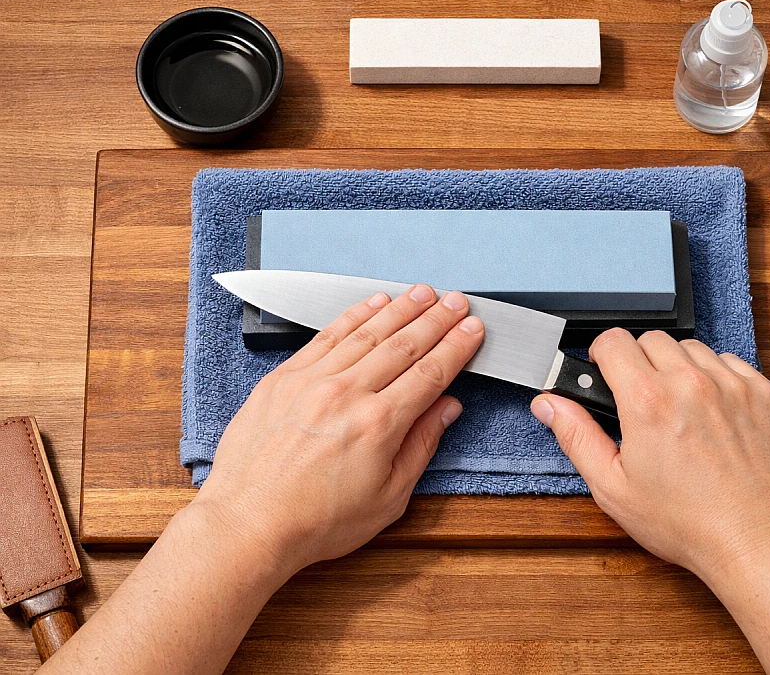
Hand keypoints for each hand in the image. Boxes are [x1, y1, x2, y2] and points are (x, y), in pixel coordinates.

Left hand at [193, 284, 483, 572]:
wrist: (248, 524)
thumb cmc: (315, 521)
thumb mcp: (388, 498)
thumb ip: (421, 446)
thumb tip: (446, 409)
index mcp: (378, 424)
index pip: (430, 374)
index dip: (456, 348)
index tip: (472, 330)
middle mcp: (347, 394)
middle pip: (404, 345)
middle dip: (436, 320)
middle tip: (457, 302)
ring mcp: (312, 381)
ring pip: (367, 333)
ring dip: (400, 309)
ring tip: (423, 293)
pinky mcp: (284, 377)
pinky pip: (326, 335)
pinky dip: (354, 315)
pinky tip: (373, 304)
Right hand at [530, 329, 769, 584]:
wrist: (758, 542)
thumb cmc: (689, 524)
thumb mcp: (614, 488)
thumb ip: (576, 436)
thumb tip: (549, 404)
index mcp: (648, 401)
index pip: (613, 340)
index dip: (601, 355)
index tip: (605, 372)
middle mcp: (692, 383)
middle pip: (652, 339)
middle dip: (639, 362)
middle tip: (642, 401)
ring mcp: (734, 385)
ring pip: (694, 349)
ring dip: (680, 368)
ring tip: (681, 410)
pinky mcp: (765, 394)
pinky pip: (732, 364)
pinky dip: (718, 379)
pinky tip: (714, 414)